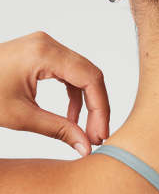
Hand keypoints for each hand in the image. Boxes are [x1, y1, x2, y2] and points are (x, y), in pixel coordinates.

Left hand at [0, 31, 109, 155]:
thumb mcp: (22, 116)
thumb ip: (59, 131)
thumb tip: (86, 147)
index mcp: (44, 54)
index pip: (91, 79)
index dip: (101, 110)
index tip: (100, 135)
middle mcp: (48, 45)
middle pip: (91, 76)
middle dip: (97, 109)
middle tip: (97, 138)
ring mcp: (45, 48)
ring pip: (83, 76)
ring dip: (88, 105)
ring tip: (86, 132)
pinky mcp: (41, 56)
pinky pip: (69, 75)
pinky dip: (74, 98)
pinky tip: (71, 119)